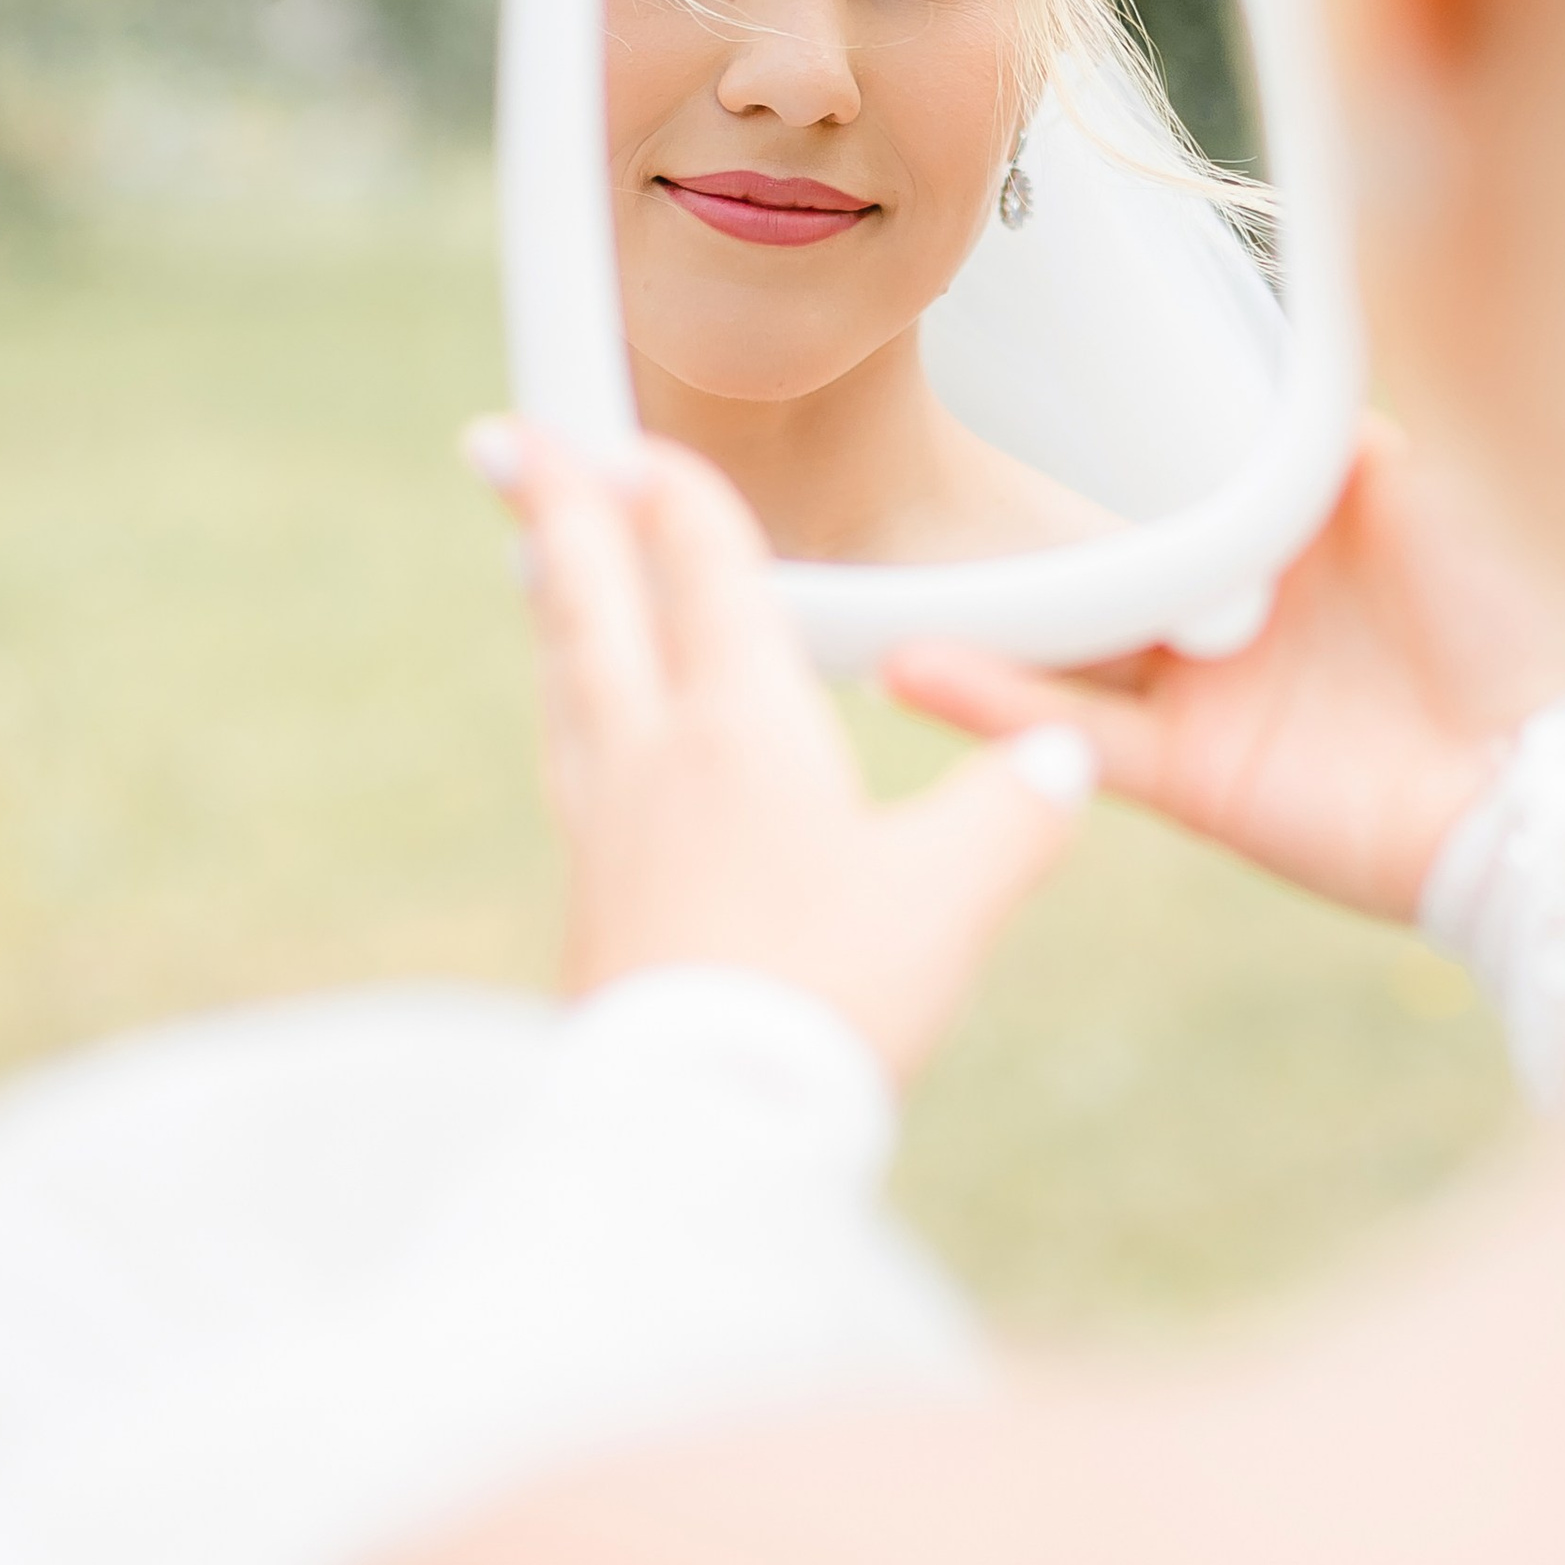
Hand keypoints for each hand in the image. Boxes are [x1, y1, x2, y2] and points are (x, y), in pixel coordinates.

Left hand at [467, 420, 1094, 1083]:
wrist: (696, 1129)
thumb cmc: (824, 997)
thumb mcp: (952, 894)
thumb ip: (1013, 809)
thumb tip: (1064, 754)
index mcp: (738, 724)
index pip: (700, 572)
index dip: (673, 494)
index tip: (638, 434)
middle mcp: (652, 753)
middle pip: (589, 600)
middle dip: (551, 508)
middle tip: (499, 439)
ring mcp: (605, 826)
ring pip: (567, 677)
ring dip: (551, 598)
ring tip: (532, 557)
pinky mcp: (590, 898)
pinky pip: (569, 756)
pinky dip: (567, 701)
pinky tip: (573, 725)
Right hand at [884, 423, 1564, 926]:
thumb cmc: (1532, 619)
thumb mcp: (1435, 487)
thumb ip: (1338, 438)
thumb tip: (1274, 369)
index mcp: (1297, 546)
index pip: (1170, 498)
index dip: (1094, 466)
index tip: (1001, 409)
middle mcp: (1244, 625)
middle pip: (1103, 579)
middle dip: (1007, 548)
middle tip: (900, 499)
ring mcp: (1214, 706)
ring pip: (1071, 654)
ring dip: (978, 623)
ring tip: (874, 580)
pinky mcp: (1199, 781)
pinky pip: (1083, 736)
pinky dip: (1000, 704)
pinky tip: (917, 665)